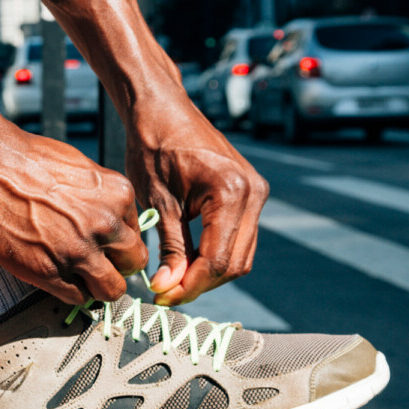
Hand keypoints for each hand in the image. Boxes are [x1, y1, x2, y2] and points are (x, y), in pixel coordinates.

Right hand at [0, 121, 147, 304]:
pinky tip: (51, 273)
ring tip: (75, 275)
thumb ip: (100, 197)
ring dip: (96, 286)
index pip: (136, 233)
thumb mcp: (79, 168)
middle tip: (93, 261)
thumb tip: (107, 218)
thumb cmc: (23, 158)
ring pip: (111, 290)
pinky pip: (77, 298)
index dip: (117, 241)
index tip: (101, 243)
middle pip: (133, 263)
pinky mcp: (49, 272)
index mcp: (118, 195)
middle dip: (114, 265)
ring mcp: (78, 251)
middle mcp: (105, 225)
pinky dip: (67, 291)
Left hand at [125, 94, 268, 305]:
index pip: (218, 259)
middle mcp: (253, 192)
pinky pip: (238, 236)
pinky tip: (187, 260)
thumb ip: (170, 247)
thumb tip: (168, 288)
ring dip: (209, 272)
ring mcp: (255, 192)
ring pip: (240, 253)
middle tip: (166, 293)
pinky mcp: (249, 193)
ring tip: (173, 280)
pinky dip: (216, 253)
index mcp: (231, 192)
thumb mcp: (157, 202)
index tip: (163, 297)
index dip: (190, 285)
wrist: (161, 111)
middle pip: (235, 262)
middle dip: (201, 283)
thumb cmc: (153, 148)